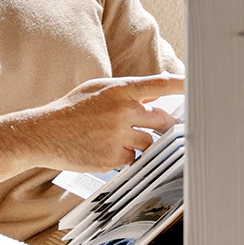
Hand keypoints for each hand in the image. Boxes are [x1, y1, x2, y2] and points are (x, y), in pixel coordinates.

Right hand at [27, 74, 182, 170]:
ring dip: (144, 143)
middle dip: (164, 125)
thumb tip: (155, 96)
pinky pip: (134, 159)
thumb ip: (127, 91)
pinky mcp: (113, 157)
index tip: (198, 87)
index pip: (160, 85)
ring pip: (150, 143)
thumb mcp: (97, 90)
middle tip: (160, 126)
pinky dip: (127, 157)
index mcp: (119, 90)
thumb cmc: (71, 110)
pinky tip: (108, 150)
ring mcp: (119, 136)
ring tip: (121, 138)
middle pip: (162, 120)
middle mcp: (122, 111)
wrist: (44, 134)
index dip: (183, 86)